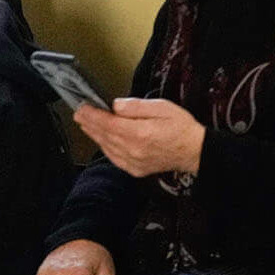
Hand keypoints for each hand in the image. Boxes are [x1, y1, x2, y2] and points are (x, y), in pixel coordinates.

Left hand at [73, 97, 205, 177]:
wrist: (195, 151)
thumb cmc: (181, 127)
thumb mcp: (162, 107)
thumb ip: (136, 106)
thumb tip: (115, 105)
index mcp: (139, 133)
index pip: (107, 123)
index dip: (92, 115)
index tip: (81, 108)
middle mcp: (133, 149)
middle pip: (104, 135)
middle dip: (89, 123)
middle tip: (78, 114)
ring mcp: (133, 162)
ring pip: (106, 147)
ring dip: (94, 135)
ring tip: (85, 124)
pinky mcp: (135, 169)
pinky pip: (114, 158)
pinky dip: (105, 148)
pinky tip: (101, 140)